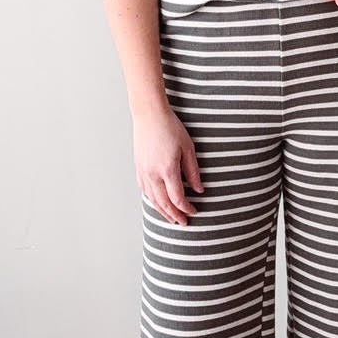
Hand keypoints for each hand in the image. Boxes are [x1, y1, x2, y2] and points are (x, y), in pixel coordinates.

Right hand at [132, 104, 203, 226]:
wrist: (149, 115)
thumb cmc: (170, 128)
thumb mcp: (188, 148)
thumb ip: (193, 171)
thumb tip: (199, 190)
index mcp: (168, 170)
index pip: (178, 198)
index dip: (187, 208)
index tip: (195, 211)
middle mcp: (153, 174)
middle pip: (164, 203)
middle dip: (174, 215)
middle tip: (183, 222)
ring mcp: (144, 172)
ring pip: (152, 200)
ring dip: (162, 212)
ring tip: (171, 218)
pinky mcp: (138, 168)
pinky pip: (144, 190)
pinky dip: (152, 200)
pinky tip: (158, 203)